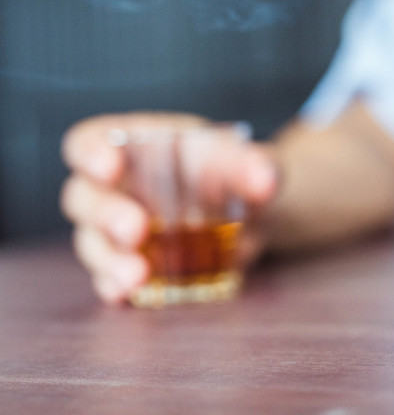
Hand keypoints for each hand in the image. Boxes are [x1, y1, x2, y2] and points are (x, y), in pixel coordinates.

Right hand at [60, 112, 277, 303]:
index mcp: (134, 145)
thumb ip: (253, 166)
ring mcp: (116, 228)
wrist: (253, 211)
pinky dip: (115, 286)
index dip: (90, 152)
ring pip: (92, 241)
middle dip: (105, 215)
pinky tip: (129, 296)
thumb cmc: (236, 172)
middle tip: (134, 231)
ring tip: (137, 277)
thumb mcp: (246, 163)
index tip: (108, 166)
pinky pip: (109, 276)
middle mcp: (116, 186)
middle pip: (84, 197)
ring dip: (109, 260)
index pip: (89, 141)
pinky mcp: (130, 262)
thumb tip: (265, 180)